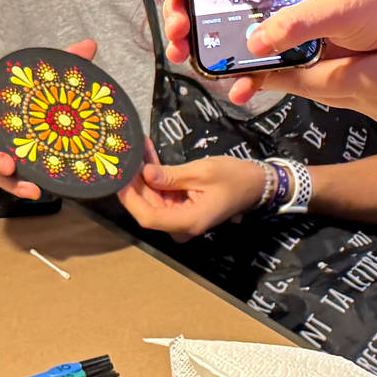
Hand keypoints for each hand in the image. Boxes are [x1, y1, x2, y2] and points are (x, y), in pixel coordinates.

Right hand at [0, 38, 97, 199]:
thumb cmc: (20, 103)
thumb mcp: (34, 83)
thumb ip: (60, 64)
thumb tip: (89, 45)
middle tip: (5, 159)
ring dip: (5, 175)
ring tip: (23, 182)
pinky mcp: (4, 170)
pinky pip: (10, 182)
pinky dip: (21, 188)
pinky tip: (37, 192)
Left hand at [116, 146, 267, 240]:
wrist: (256, 183)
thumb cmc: (234, 177)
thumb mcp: (202, 172)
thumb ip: (171, 176)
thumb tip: (144, 173)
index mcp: (188, 221)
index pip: (149, 217)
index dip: (131, 198)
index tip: (120, 178)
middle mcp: (182, 225)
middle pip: (149, 208)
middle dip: (135, 183)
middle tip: (124, 157)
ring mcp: (182, 217)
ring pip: (154, 200)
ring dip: (144, 177)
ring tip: (136, 151)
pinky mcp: (183, 208)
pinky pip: (164, 195)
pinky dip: (157, 177)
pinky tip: (148, 156)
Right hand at [159, 0, 376, 102]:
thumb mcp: (340, 5)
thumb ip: (300, 22)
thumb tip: (255, 43)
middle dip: (183, 13)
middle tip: (178, 31)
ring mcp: (276, 26)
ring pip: (224, 35)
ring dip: (201, 48)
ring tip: (190, 59)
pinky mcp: (287, 58)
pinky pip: (253, 70)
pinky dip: (240, 81)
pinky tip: (237, 91)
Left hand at [252, 0, 376, 167]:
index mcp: (366, 80)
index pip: (301, 73)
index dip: (265, 65)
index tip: (234, 58)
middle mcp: (363, 98)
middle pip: (304, 83)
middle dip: (272, 68)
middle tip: (243, 51)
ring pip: (324, 90)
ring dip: (299, 73)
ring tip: (277, 53)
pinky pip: (347, 94)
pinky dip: (328, 78)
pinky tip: (336, 63)